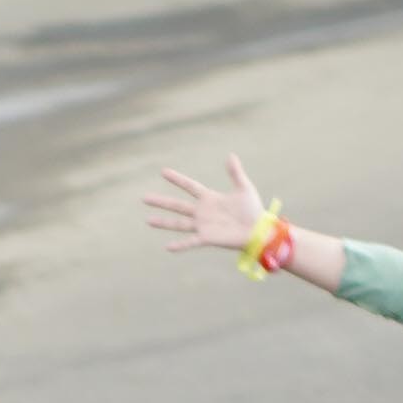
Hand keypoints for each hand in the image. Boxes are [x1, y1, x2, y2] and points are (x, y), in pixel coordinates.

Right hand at [142, 150, 265, 254]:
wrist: (258, 230)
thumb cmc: (253, 209)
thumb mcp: (244, 188)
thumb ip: (235, 173)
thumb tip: (230, 155)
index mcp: (209, 198)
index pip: (189, 186)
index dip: (177, 179)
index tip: (163, 172)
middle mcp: (202, 212)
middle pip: (177, 205)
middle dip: (161, 201)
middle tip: (144, 198)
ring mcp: (203, 226)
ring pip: (178, 223)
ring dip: (163, 222)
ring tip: (148, 220)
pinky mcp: (207, 238)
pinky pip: (190, 241)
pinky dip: (180, 245)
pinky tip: (167, 247)